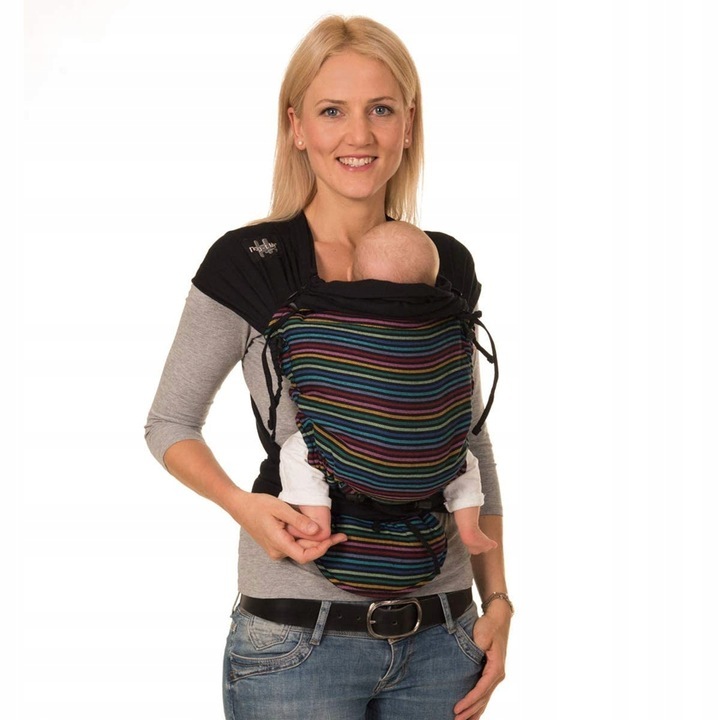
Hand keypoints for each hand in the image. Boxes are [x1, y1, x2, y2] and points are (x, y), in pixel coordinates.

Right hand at [235, 492, 345, 563]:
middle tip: (340, 535)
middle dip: (323, 544)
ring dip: (315, 542)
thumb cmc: (258, 505)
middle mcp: (277, 551)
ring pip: (301, 549)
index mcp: (278, 544)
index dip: (322, 549)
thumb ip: (298, 521)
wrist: (240, 506)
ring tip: (331, 532)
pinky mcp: (276, 544)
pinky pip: (295, 545)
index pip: (305, 556)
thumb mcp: (280, 508)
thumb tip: (317, 531)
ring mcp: (276, 549)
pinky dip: (306, 539)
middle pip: (305, 553)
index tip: (334, 539)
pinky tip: (314, 530)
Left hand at [453, 602, 510, 719]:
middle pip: (483, 698)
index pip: (481, 689)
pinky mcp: (491, 673)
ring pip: (485, 699)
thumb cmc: (489, 625)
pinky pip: (485, 693)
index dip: (469, 701)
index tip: (457, 709)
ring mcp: (495, 675)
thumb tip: (471, 661)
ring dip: (474, 711)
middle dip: (469, 711)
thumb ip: (478, 648)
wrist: (498, 618)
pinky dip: (479, 704)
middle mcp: (497, 675)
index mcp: (496, 668)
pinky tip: (473, 714)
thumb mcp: (483, 634)